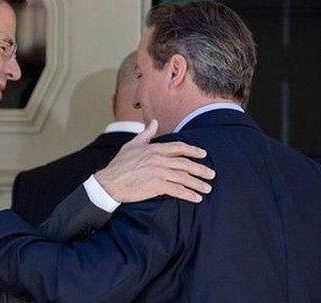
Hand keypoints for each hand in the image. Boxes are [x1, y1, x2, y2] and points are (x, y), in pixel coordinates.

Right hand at [95, 119, 215, 203]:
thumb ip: (146, 134)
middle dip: (201, 169)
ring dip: (197, 184)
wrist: (109, 183)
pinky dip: (188, 194)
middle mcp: (158, 159)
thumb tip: (154, 121)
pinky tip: (195, 198)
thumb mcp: (131, 145)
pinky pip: (177, 190)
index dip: (193, 150)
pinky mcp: (156, 186)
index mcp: (154, 148)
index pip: (179, 147)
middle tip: (211, 174)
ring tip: (207, 188)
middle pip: (185, 163)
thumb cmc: (119, 165)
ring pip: (184, 177)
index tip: (203, 154)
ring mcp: (158, 172)